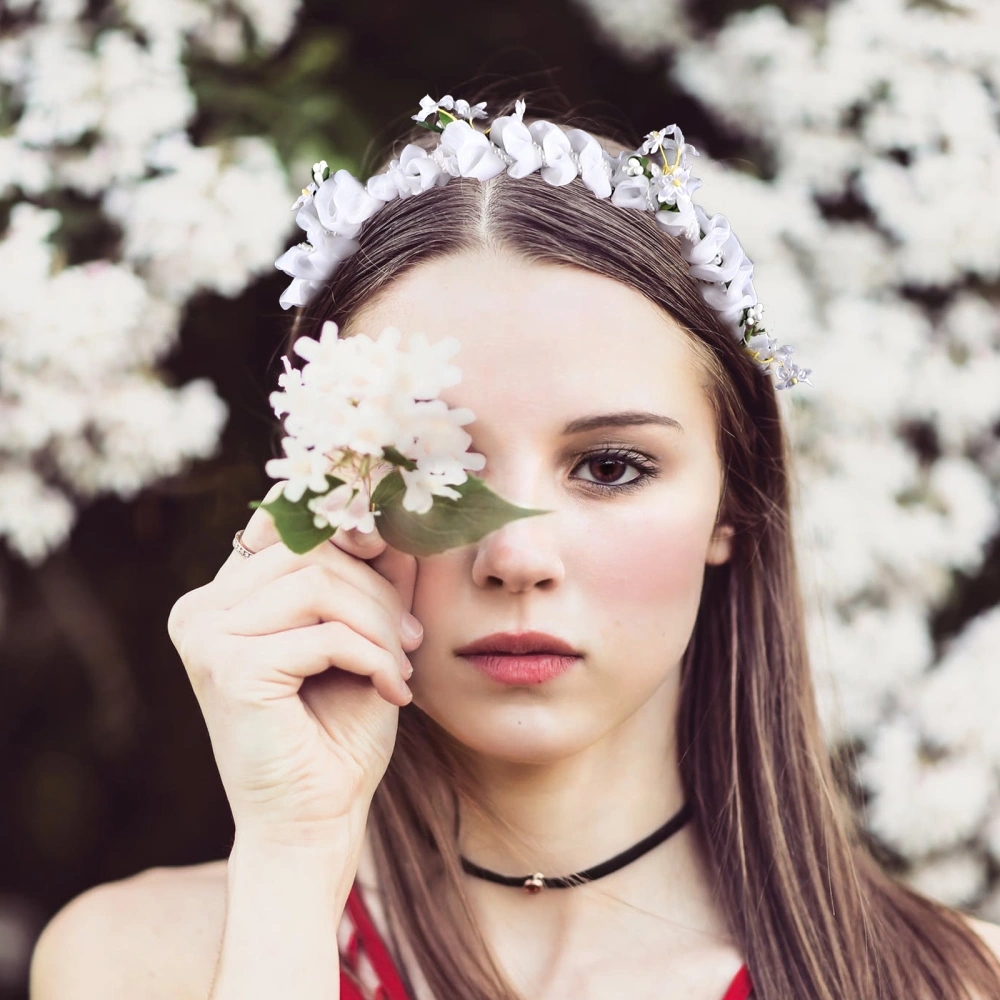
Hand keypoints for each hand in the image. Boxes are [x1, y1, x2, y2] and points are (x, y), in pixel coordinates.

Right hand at [167, 484, 422, 847]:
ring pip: (318, 584)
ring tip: (401, 665)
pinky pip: (324, 635)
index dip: (341, 519)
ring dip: (379, 624)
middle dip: (376, 589)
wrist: (315, 820)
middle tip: (411, 638)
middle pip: (309, 548)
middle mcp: (202, 608)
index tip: (393, 543)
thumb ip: (371, 573)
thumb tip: (389, 512)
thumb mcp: (364, 633)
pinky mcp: (228, 668)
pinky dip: (373, 658)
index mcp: (225, 596)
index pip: (282, 521)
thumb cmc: (338, 729)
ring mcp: (206, 635)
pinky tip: (392, 692)